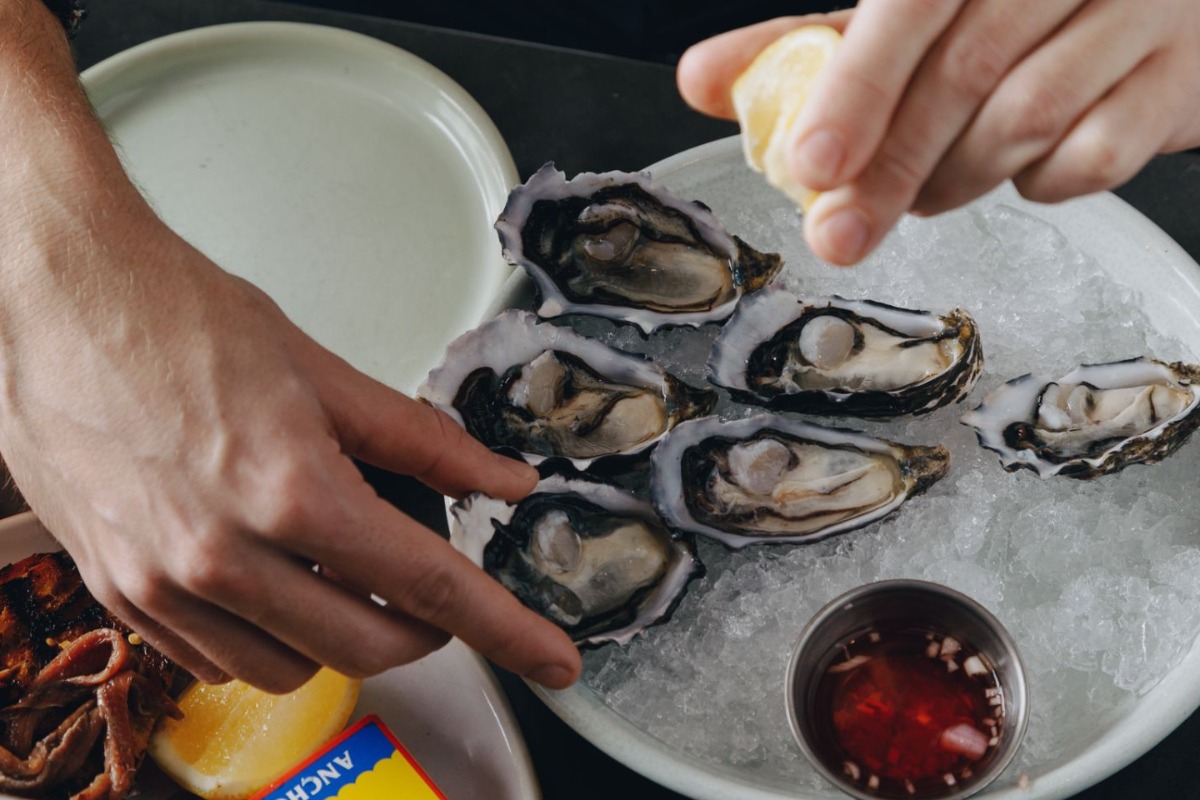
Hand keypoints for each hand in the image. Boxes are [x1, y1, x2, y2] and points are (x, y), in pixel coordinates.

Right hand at [0, 3, 580, 692]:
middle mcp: (224, 557)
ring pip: (295, 669)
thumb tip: (500, 481)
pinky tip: (280, 583)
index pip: (430, 588)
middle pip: (371, 646)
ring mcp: (164, 586)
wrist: (62, 299)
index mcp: (291, 492)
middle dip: (427, 630)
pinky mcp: (120, 593)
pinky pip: (220, 661)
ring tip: (350, 573)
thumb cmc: (183, 318)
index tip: (551, 660)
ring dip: (347, 636)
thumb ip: (425, 442)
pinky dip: (272, 638)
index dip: (505, 630)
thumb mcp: (327, 374)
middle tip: (438, 586)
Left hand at [678, 1, 1199, 264]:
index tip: (812, 165)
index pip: (910, 3)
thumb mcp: (907, 12)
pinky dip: (1041, 182)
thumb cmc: (1013, 3)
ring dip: (952, 179)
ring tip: (921, 193)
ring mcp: (1143, 12)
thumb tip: (702, 80)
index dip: (855, 87)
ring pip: (1026, 120)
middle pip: (965, 74)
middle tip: (840, 231)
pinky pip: (1098, 155)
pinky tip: (1019, 170)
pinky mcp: (1182, 79)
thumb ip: (809, 46)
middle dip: (888, 169)